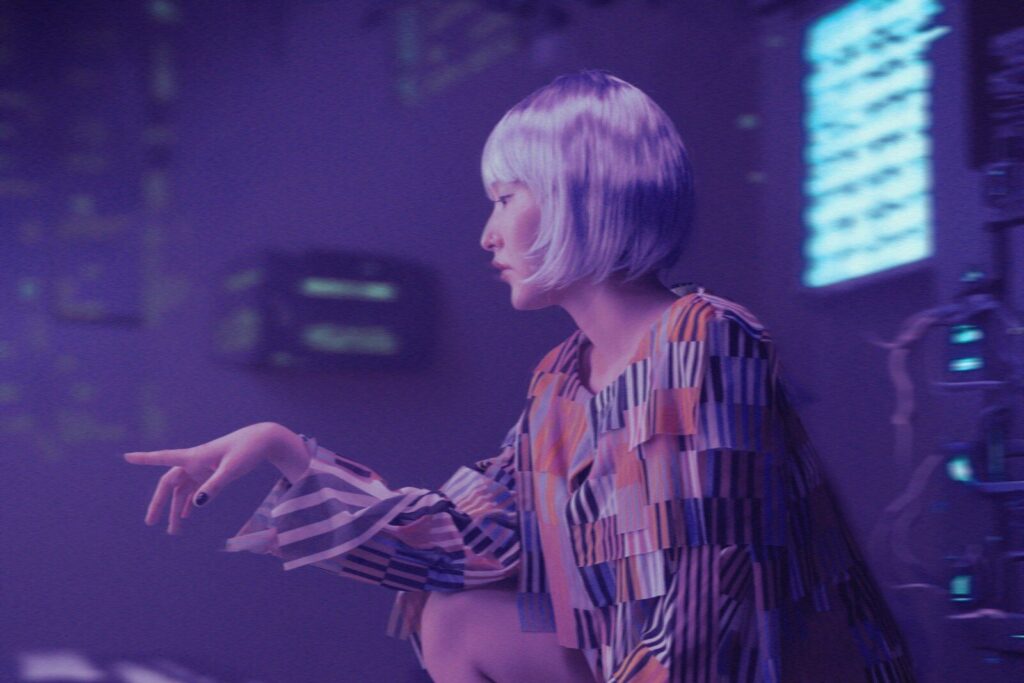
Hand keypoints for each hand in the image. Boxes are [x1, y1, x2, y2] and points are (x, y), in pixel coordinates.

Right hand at [124, 422, 285, 534]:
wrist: (264, 441)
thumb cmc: (247, 451)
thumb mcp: (232, 469)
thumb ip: (215, 486)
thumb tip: (196, 505)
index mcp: (195, 456)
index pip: (164, 457)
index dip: (145, 459)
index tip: (126, 457)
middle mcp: (194, 461)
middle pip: (170, 483)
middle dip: (159, 503)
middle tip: (150, 522)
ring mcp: (202, 468)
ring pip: (182, 490)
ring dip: (177, 509)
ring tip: (174, 531)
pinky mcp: (211, 472)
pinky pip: (195, 489)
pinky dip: (189, 502)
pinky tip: (187, 515)